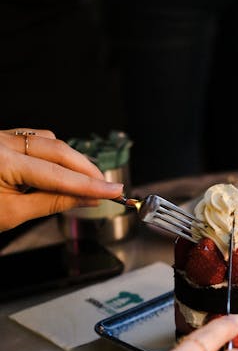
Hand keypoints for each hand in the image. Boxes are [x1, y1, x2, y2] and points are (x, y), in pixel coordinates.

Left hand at [0, 129, 123, 230]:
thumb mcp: (11, 213)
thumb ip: (52, 202)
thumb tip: (86, 199)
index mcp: (2, 160)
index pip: (58, 174)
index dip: (89, 185)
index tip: (114, 191)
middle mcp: (1, 141)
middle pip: (58, 149)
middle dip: (85, 169)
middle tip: (107, 187)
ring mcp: (1, 137)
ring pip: (48, 141)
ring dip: (71, 160)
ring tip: (87, 182)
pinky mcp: (1, 139)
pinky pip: (34, 139)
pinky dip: (53, 153)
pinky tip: (63, 169)